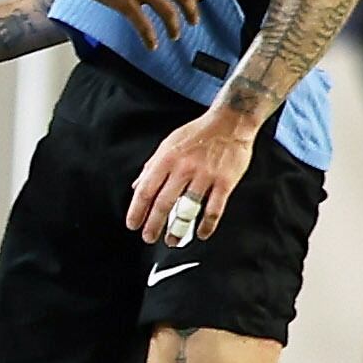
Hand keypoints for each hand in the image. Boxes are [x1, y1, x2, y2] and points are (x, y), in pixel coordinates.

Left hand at [125, 106, 255, 243]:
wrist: (230, 122)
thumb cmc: (198, 133)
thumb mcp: (169, 144)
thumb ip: (152, 166)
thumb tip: (137, 186)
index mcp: (166, 158)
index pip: (145, 190)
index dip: (137, 210)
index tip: (133, 224)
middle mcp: (183, 168)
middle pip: (163, 203)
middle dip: (153, 225)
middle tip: (148, 238)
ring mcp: (205, 176)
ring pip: (187, 210)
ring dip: (178, 229)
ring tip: (172, 241)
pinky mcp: (224, 182)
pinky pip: (213, 210)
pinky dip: (206, 225)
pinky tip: (201, 233)